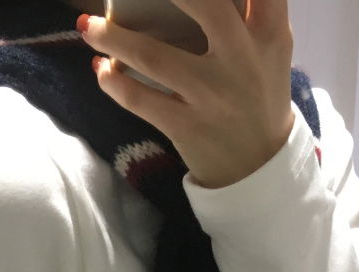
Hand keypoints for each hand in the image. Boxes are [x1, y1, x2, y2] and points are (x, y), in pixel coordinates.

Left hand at [78, 0, 295, 189]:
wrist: (259, 168)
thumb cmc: (258, 94)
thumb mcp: (271, 49)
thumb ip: (254, 10)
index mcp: (268, 34)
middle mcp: (243, 61)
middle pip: (205, 4)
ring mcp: (212, 97)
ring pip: (152, 55)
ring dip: (110, 36)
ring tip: (87, 25)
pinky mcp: (187, 127)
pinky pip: (140, 100)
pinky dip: (113, 82)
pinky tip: (101, 69)